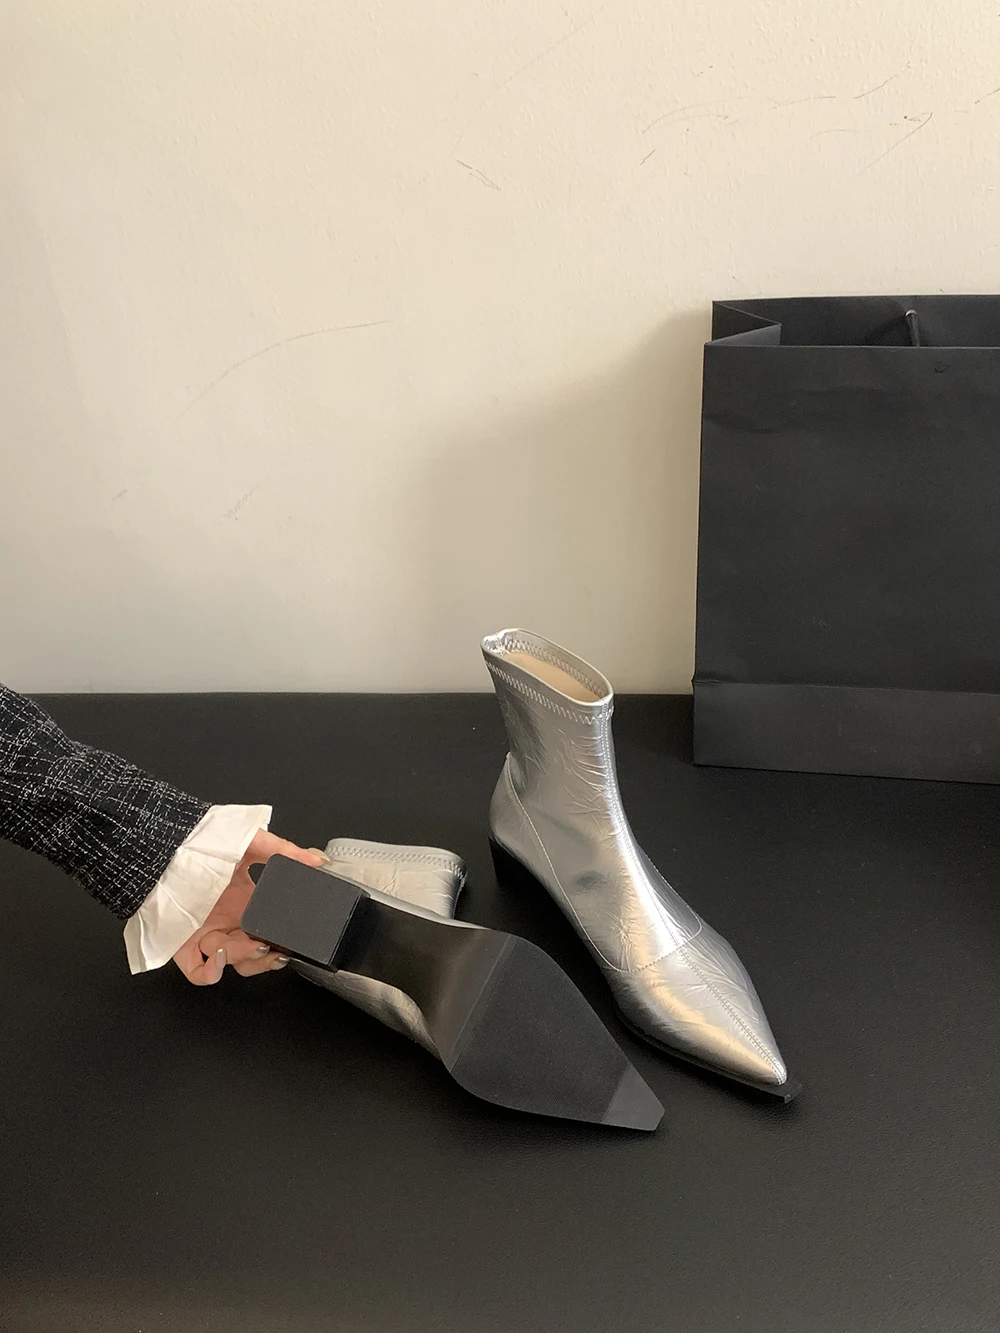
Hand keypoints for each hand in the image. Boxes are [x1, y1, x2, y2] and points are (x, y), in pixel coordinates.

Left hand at [172, 831, 324, 984]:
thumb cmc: (200, 841)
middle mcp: (227, 920)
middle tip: (277, 949)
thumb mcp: (250, 841)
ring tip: (254, 946)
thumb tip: (316, 860)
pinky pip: (198, 972)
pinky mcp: (182, 945)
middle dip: (268, 957)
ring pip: (233, 963)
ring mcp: (205, 934)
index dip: (282, 940)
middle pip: (254, 953)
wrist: (163, 845)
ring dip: (247, 959)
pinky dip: (211, 973)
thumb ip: (285, 851)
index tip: (293, 940)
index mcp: (245, 900)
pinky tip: (221, 957)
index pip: (269, 930)